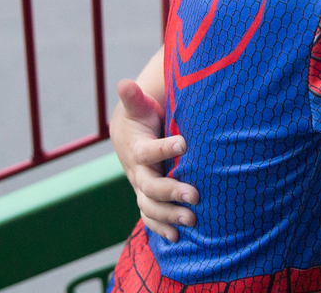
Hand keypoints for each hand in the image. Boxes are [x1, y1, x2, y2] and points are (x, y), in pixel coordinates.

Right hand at [110, 78, 200, 240]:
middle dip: (171, 191)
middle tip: (195, 195)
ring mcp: (142, 188)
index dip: (164, 148)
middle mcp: (138, 172)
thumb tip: (125, 83)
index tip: (184, 143)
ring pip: (150, 207)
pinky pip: (150, 218)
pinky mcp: (147, 198)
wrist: (129, 135)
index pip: (148, 151)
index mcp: (138, 149)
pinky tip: (177, 238)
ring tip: (192, 220)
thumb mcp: (140, 107)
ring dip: (169, 216)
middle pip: (150, 187)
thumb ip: (135, 98)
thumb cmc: (142, 117)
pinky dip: (161, 229)